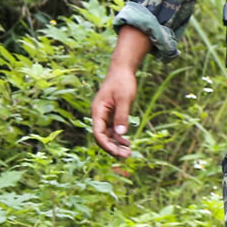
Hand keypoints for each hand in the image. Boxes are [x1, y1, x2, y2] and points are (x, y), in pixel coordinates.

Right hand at [90, 28, 150, 157]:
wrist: (123, 70)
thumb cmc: (122, 82)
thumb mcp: (124, 99)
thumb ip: (122, 115)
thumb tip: (121, 133)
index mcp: (97, 111)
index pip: (98, 133)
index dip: (107, 145)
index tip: (117, 153)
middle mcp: (99, 115)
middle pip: (103, 137)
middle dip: (113, 148)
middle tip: (126, 156)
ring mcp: (105, 115)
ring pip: (108, 135)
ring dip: (117, 144)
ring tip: (129, 152)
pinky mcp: (111, 114)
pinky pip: (113, 130)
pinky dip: (120, 137)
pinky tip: (128, 143)